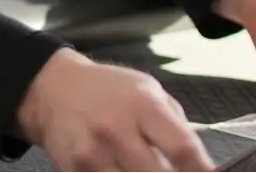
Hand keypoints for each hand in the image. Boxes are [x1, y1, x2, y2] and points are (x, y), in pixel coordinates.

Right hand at [16, 50, 211, 172]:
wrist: (54, 90)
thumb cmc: (108, 90)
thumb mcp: (149, 91)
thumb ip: (175, 125)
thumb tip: (201, 163)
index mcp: (142, 106)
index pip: (182, 148)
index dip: (202, 170)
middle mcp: (115, 130)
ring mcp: (92, 155)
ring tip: (144, 169)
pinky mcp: (74, 171)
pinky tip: (121, 170)